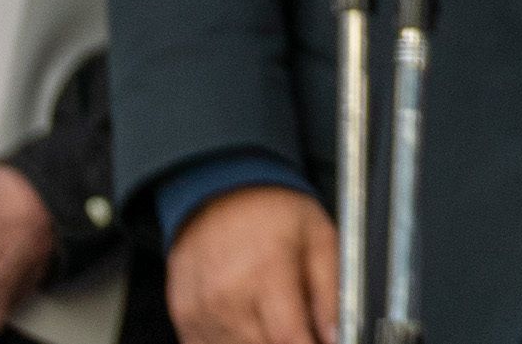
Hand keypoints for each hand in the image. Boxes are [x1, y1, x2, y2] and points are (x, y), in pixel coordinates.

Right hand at [167, 184, 337, 343]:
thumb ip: (332, 291)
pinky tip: (249, 321)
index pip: (289, 338)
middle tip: (301, 324)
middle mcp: (226, 295)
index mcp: (265, 271)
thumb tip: (337, 335)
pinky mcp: (184, 318)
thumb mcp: (320, 236)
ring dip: (261, 341)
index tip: (320, 341)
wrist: (218, 192)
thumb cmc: (273, 211)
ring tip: (273, 315)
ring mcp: (200, 309)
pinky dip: (234, 341)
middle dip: (289, 342)